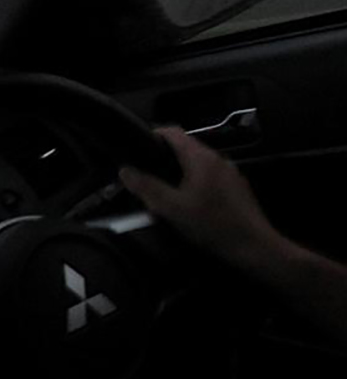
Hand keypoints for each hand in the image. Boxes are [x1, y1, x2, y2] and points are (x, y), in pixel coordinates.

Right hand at [119, 127, 282, 271]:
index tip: (135, 148)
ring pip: (197, 162)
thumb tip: (125, 170)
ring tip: (163, 189)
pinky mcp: (237, 186)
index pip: (173, 132)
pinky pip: (209, 175)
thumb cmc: (211, 224)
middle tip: (144, 174)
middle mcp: (217, 158)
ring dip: (179, 170)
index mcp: (200, 158)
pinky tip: (188, 201)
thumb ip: (146, 187)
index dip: (152, 135)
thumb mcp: (171, 208)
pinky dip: (194, 180)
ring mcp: (230, 172)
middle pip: (185, 147)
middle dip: (163, 157)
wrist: (253, 246)